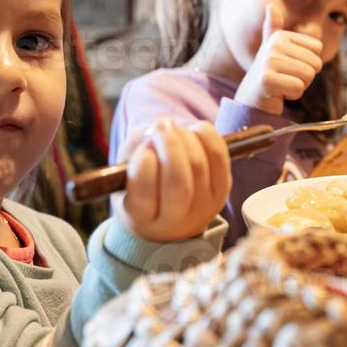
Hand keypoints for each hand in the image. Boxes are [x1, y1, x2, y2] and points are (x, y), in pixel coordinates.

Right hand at [116, 120, 231, 242]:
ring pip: (199, 165)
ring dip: (184, 137)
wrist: (170, 204)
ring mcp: (203, 207)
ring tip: (170, 128)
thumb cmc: (141, 184)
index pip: (143, 197)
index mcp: (142, 220)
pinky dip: (205, 135)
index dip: (143, 167)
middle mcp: (175, 221)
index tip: (143, 149)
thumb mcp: (124, 177)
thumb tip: (153, 139)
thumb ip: (132, 159)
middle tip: (159, 126)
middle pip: (179, 183)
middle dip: (169, 146)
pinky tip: (191, 131)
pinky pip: (218, 155)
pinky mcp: (222, 190)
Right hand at [234, 4, 323, 114]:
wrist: (250, 100)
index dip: (308, 63)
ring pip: (308, 76)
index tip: (288, 68)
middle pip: (315, 63)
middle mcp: (274, 45)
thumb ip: (273, 29)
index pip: (317, 49)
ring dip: (298, 86)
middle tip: (285, 80)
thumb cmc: (267, 75)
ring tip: (281, 86)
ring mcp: (269, 61)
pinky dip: (291, 95)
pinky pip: (298, 88)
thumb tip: (270, 6)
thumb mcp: (272, 50)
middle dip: (304, 77)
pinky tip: (277, 94)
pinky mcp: (267, 80)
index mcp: (280, 36)